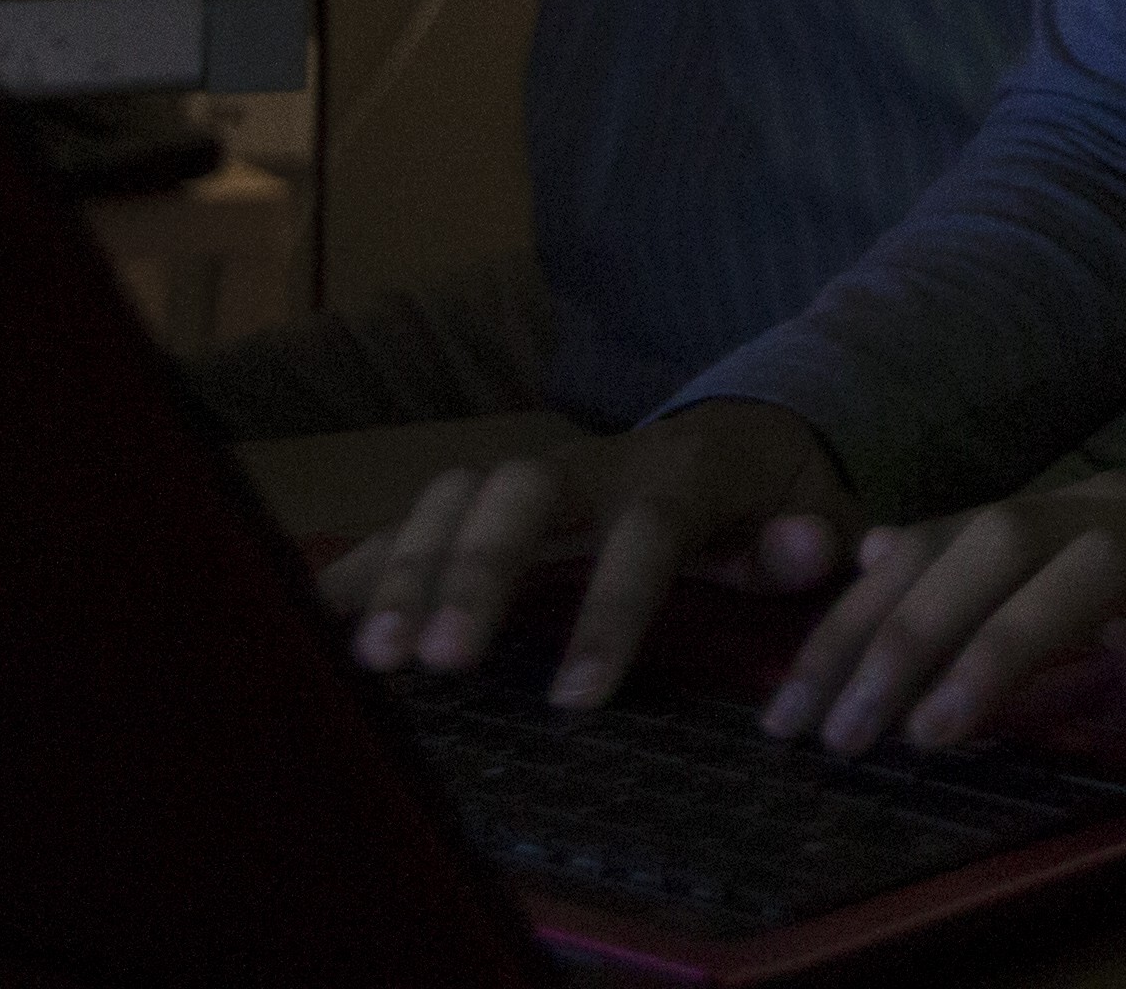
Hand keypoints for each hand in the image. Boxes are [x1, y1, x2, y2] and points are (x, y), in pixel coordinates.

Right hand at [317, 398, 861, 708]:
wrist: (740, 426)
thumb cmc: (774, 493)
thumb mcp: (818, 510)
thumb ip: (816, 535)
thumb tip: (812, 549)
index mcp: (683, 475)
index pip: (643, 535)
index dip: (610, 611)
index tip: (575, 699)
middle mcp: (597, 462)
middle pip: (525, 495)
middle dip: (477, 571)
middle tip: (438, 659)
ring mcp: (535, 472)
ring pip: (459, 494)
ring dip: (409, 567)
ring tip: (374, 659)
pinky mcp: (490, 495)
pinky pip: (416, 514)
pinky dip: (363, 558)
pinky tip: (307, 615)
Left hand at [764, 475, 1125, 756]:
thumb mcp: (1102, 566)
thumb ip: (997, 563)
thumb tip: (878, 554)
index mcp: (1080, 509)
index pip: (946, 546)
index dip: (857, 621)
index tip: (789, 705)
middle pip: (1000, 546)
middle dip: (903, 636)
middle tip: (837, 731)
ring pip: (1094, 575)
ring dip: (1005, 645)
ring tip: (937, 730)